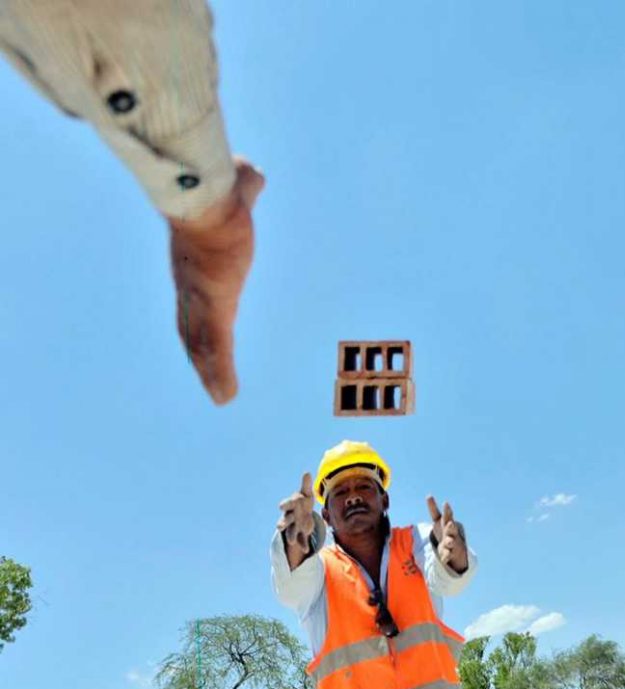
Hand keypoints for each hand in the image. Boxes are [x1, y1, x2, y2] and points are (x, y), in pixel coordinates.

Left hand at [168, 156, 265, 404]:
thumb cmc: (219, 190)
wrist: (208, 198)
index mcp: (196, 263)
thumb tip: (252, 173)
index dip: (195, 317)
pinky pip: (217, 349)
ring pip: (203, 344)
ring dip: (210, 372)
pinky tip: (224, 399)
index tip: (198, 332)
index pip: (193, 298)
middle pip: (192, 326)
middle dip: (198, 351)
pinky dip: (219, 375)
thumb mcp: (234, 190)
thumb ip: (243, 187)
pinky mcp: (215, 307)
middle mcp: (193, 285)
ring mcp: (202, 299)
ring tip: (220, 398)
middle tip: (206, 375)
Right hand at [278, 472, 315, 568]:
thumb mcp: (306, 493)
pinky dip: (303, 545)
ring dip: (291, 536)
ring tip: (291, 541)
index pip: (287, 505)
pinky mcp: (301, 534)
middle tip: (279, 526)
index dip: (285, 505)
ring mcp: (295, 526)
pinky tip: (306, 550)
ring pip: (291, 532)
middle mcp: (291, 517)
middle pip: (285, 520)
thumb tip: (307, 472)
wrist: (303, 514)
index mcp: (292, 506)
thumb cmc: (303, 501)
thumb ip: (306, 485)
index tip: (281, 506)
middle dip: (283, 523)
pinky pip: (301, 540)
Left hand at [427, 496, 467, 573]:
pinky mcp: (449, 552)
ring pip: (451, 541)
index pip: (446, 515)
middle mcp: (450, 531)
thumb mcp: (438, 519)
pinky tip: (443, 559)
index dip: (446, 510)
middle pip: (451, 528)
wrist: (454, 546)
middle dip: (451, 526)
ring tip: (449, 542)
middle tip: (450, 524)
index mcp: (447, 522)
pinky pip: (448, 554)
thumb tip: (429, 495)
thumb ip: (433, 508)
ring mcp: (451, 542)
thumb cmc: (444, 529)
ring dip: (450, 542)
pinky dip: (446, 556)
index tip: (446, 503)